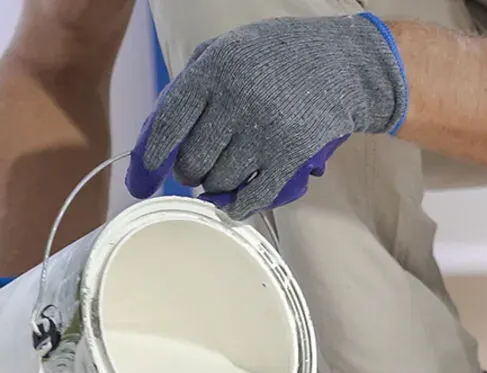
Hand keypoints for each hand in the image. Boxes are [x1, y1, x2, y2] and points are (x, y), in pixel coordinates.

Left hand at [126, 13, 407, 219]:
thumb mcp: (226, 52)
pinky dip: (240, 207)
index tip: (140, 184)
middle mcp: (237, 98)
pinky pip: (252, 198)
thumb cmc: (275, 59)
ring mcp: (265, 129)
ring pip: (219, 184)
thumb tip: (155, 142)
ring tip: (228, 170)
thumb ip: (189, 89)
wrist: (345, 64)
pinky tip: (237, 203)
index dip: (149, 162)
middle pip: (191, 163)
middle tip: (200, 166)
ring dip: (217, 187)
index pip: (168, 126)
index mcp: (214, 69)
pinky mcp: (291, 154)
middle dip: (190, 172)